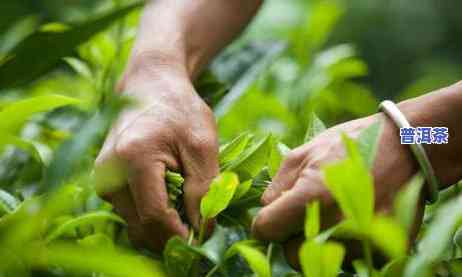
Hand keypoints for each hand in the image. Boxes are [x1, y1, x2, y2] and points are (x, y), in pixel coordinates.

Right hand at [95, 61, 218, 251]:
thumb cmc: (180, 109)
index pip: (155, 217)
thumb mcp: (202, 145)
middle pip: (141, 227)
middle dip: (172, 234)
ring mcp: (103, 179)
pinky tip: (171, 199)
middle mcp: (108, 173)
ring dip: (163, 225)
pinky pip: (131, 213)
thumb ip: (204, 189)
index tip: (204, 238)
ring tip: (186, 205)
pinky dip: (153, 215)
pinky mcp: (105, 183)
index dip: (182, 235)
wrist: (150, 86)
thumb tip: (203, 231)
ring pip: (135, 224)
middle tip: (199, 223)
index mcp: (132, 159)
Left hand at [252, 113, 423, 265]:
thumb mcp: (304, 153)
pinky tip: (350, 221)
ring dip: (318, 244)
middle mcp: (334, 224)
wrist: (407, 146)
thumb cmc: (350, 145)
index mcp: (310, 197)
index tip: (271, 216)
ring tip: (330, 214)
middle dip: (290, 237)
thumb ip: (277, 185)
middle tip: (303, 215)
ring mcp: (360, 240)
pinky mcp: (383, 248)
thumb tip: (265, 209)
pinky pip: (348, 260)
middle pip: (291, 254)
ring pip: (321, 260)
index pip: (266, 230)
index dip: (264, 223)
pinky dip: (344, 246)